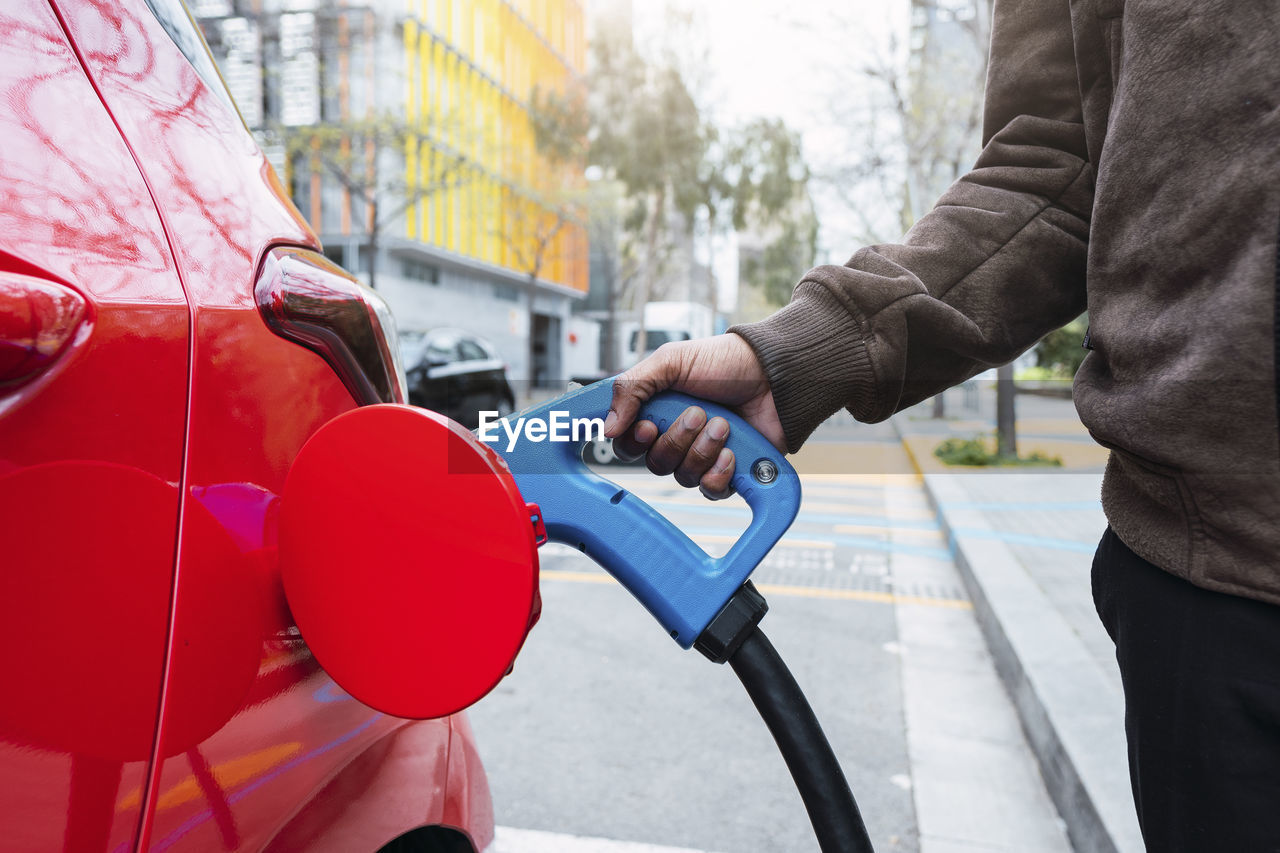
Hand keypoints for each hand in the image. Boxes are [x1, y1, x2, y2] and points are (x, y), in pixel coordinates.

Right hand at [603, 334, 783, 498]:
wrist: (776, 374)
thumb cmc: (725, 362)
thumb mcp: (670, 361)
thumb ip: (632, 388)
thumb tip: (607, 428)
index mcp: (657, 412)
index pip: (628, 444)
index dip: (634, 442)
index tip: (647, 427)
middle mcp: (676, 437)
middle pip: (655, 463)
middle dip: (677, 439)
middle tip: (699, 414)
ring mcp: (703, 456)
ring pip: (683, 475)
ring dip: (703, 449)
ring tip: (724, 424)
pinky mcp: (729, 471)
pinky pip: (710, 490)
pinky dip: (719, 474)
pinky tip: (731, 454)